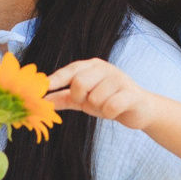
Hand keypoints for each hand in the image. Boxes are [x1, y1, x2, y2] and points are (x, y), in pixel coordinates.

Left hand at [44, 58, 158, 131]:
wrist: (138, 110)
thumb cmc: (107, 100)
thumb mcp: (83, 99)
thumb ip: (63, 98)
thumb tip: (42, 101)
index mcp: (92, 66)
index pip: (70, 70)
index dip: (56, 79)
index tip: (43, 87)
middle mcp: (105, 68)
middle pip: (80, 83)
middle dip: (80, 98)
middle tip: (88, 102)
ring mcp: (119, 79)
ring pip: (95, 98)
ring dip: (97, 108)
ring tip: (105, 105)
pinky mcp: (131, 93)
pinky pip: (110, 106)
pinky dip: (108, 113)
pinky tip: (114, 111)